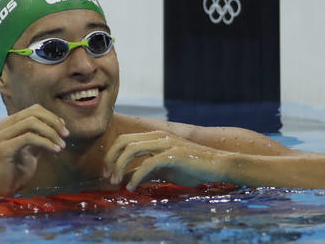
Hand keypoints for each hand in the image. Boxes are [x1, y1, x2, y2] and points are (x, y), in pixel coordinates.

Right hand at [0, 104, 68, 198]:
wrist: (0, 192)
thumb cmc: (16, 172)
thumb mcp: (32, 150)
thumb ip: (42, 136)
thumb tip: (60, 122)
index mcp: (7, 124)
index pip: (33, 110)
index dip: (51, 116)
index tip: (64, 129)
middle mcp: (2, 126)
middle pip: (33, 113)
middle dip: (54, 122)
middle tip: (66, 134)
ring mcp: (1, 136)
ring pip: (32, 123)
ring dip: (51, 133)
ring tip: (62, 145)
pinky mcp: (4, 148)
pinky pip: (29, 138)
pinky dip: (46, 142)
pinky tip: (55, 150)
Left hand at [103, 131, 227, 190]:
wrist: (217, 165)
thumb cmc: (192, 167)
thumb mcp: (165, 169)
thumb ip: (146, 170)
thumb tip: (128, 178)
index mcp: (155, 136)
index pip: (124, 140)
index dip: (112, 155)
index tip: (107, 172)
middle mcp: (158, 136)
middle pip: (123, 142)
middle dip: (111, 159)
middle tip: (107, 177)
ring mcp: (165, 143)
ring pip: (132, 150)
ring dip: (119, 167)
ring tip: (116, 182)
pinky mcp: (172, 155)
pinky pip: (147, 164)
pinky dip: (135, 177)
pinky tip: (132, 187)